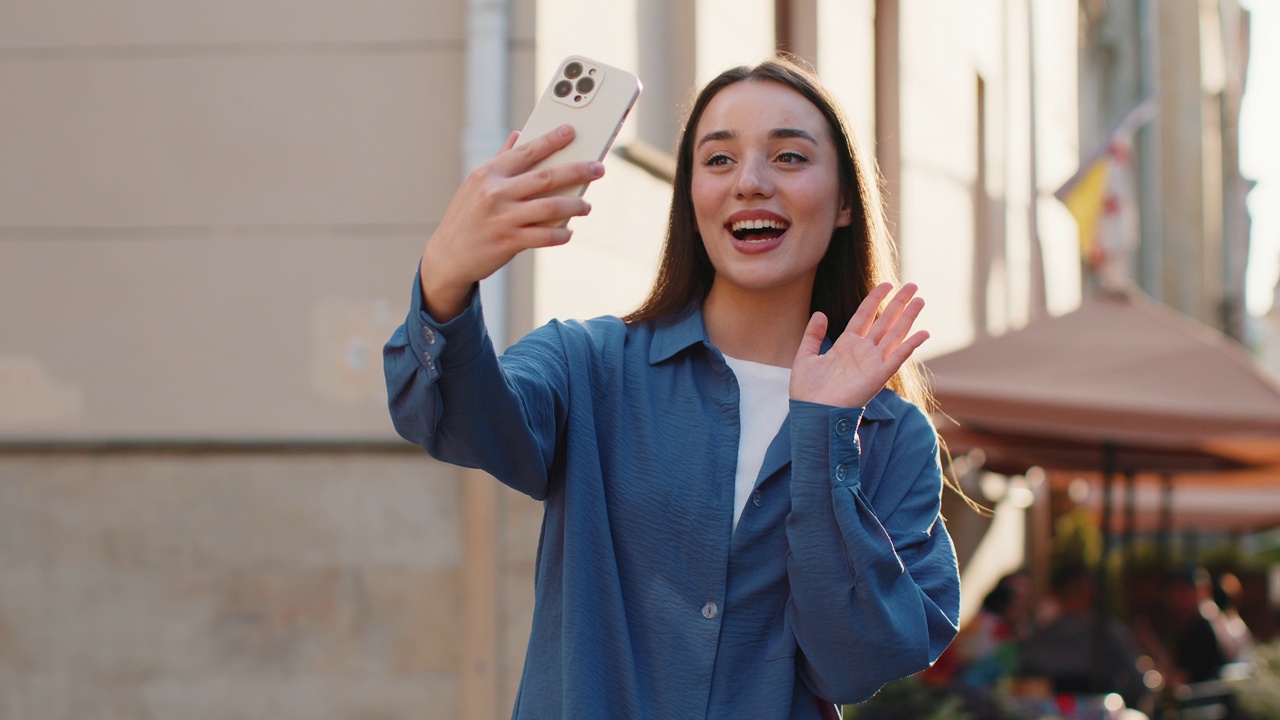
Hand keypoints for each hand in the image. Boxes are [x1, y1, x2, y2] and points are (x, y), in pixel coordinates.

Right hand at [420, 125, 604, 319]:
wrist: (447, 256)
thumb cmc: (466, 217)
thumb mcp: (476, 185)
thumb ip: (500, 160)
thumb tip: (519, 136)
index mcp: (488, 174)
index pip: (526, 151)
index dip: (551, 140)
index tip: (571, 131)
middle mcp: (496, 193)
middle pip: (546, 177)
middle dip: (577, 170)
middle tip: (598, 168)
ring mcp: (503, 218)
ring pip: (551, 207)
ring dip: (575, 205)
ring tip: (586, 206)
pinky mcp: (509, 241)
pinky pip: (545, 236)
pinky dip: (561, 234)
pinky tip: (568, 232)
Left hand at [790, 283, 928, 407]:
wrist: (812, 414)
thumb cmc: (807, 391)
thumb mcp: (805, 356)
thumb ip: (813, 335)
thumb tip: (821, 313)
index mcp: (846, 346)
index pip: (864, 316)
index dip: (875, 299)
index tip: (886, 284)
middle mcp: (862, 352)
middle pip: (885, 321)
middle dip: (898, 303)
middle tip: (913, 286)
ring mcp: (872, 363)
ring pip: (895, 335)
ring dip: (908, 318)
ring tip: (920, 300)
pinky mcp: (878, 377)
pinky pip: (897, 358)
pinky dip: (910, 346)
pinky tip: (923, 332)